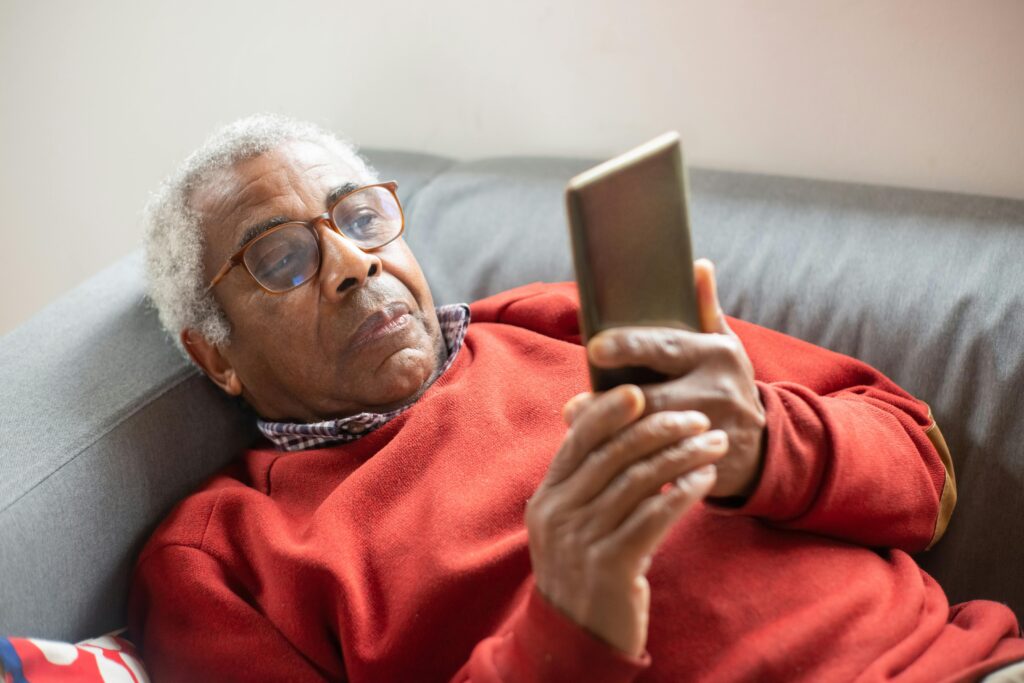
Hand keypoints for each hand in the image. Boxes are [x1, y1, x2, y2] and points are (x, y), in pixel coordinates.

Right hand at [526, 384, 725, 656]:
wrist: (577, 640)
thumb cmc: (585, 572)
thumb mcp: (571, 526)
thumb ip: (586, 484)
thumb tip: (618, 432)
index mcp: (547, 498)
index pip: (578, 440)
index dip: (608, 411)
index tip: (641, 391)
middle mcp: (559, 514)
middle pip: (614, 454)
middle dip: (659, 428)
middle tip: (696, 417)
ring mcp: (583, 540)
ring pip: (640, 480)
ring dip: (682, 455)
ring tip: (713, 443)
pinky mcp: (612, 565)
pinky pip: (655, 515)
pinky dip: (684, 491)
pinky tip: (706, 479)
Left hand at [569, 259, 765, 497]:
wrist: (766, 446)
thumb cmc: (727, 384)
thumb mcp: (724, 345)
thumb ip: (706, 309)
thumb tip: (698, 265)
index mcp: (715, 354)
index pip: (666, 347)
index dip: (629, 346)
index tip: (595, 347)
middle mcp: (718, 390)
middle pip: (653, 398)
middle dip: (610, 403)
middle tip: (575, 405)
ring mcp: (715, 431)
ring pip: (653, 435)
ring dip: (613, 434)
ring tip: (580, 429)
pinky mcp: (708, 465)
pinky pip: (663, 467)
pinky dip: (631, 464)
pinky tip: (605, 461)